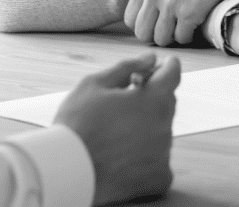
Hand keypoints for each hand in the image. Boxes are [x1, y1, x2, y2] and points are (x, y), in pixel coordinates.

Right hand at [54, 53, 180, 205]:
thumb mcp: (94, 85)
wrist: (65, 172)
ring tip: (115, 134)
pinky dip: (146, 157)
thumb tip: (150, 59)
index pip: (172, 74)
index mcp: (153, 100)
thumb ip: (127, 67)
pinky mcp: (159, 178)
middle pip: (166, 103)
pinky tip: (122, 156)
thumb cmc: (76, 125)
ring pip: (160, 132)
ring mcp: (164, 154)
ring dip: (146, 128)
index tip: (158, 66)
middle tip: (122, 103)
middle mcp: (164, 126)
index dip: (165, 67)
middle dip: (150, 98)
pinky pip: (159, 160)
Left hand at [125, 0, 235, 45]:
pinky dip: (188, 36)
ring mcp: (170, 2)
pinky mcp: (188, 12)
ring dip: (173, 37)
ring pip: (161, 39)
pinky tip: (194, 25)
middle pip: (142, 33)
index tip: (155, 24)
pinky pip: (181, 38)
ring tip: (182, 27)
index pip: (130, 18)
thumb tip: (143, 18)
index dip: (143, 25)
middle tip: (169, 29)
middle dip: (155, 35)